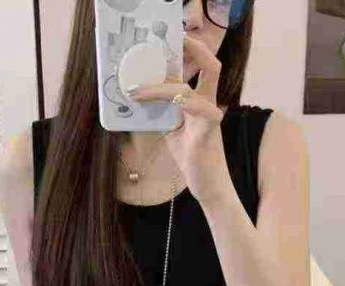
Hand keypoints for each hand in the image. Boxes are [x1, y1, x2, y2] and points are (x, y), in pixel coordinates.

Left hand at [126, 35, 232, 206]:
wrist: (207, 186)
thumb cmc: (192, 158)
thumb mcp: (171, 129)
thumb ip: (162, 111)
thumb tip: (138, 96)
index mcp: (201, 100)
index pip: (201, 66)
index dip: (188, 50)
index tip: (166, 40)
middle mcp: (209, 103)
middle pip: (211, 64)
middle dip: (191, 47)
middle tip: (163, 41)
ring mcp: (209, 116)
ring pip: (188, 87)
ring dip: (158, 86)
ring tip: (134, 89)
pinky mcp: (207, 130)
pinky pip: (194, 107)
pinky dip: (169, 100)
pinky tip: (147, 100)